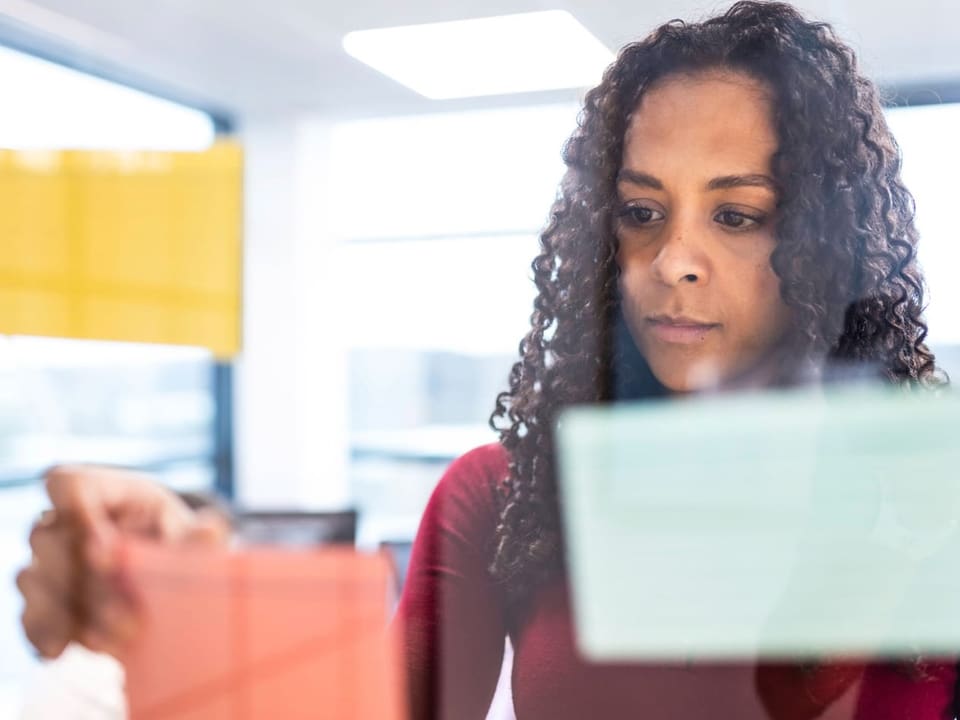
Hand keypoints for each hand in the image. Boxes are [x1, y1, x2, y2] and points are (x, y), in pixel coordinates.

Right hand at [16, 465, 230, 659]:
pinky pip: (29, 615)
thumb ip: (195, 533)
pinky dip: (45, 633)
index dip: (76, 514)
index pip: (66, 485)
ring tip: (115, 639)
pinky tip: (61, 649)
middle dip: (87, 583)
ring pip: (35, 579)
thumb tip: (211, 532)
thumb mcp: (186, 529)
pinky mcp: (40, 602)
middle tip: (128, 617)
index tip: (103, 552)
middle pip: (50, 541)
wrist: (159, 567)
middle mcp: (59, 521)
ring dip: (71, 612)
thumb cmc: (168, 534)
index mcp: (95, 489)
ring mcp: (43, 561)